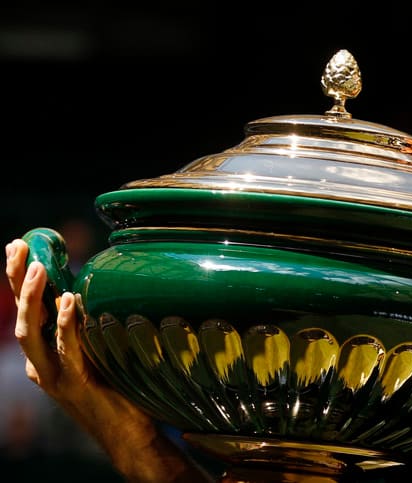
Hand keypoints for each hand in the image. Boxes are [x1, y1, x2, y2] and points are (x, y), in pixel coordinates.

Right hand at [6, 239, 211, 481]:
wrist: (128, 434)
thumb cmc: (119, 389)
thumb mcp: (100, 349)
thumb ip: (92, 322)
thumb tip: (101, 284)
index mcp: (45, 354)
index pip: (27, 309)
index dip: (18, 278)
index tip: (19, 244)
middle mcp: (41, 364)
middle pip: (21, 316)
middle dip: (16, 280)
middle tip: (18, 246)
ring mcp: (55, 375)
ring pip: (32, 332)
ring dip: (33, 298)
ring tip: (41, 267)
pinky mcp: (75, 383)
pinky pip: (66, 349)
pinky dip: (66, 324)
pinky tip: (68, 301)